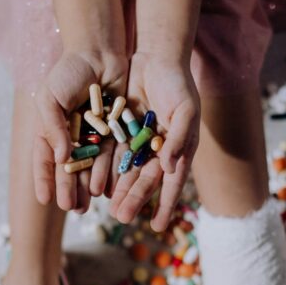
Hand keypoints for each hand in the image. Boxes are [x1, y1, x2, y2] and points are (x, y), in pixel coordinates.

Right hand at [32, 50, 128, 211]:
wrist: (99, 52)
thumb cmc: (69, 72)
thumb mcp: (51, 96)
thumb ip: (53, 126)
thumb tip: (60, 158)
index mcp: (52, 131)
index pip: (45, 160)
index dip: (44, 180)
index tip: (44, 199)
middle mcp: (72, 138)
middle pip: (69, 170)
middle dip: (69, 190)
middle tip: (72, 209)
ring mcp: (94, 137)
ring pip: (90, 168)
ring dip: (88, 188)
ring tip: (87, 206)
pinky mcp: (115, 133)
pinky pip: (111, 156)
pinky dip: (108, 172)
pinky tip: (107, 188)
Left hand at [108, 51, 199, 231]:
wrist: (157, 57)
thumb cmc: (178, 83)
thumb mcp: (185, 110)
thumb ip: (179, 138)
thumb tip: (171, 168)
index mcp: (180, 148)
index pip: (172, 183)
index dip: (165, 205)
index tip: (159, 227)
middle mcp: (161, 149)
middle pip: (146, 179)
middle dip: (136, 200)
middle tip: (123, 218)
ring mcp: (142, 141)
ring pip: (129, 171)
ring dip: (121, 190)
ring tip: (111, 209)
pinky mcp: (125, 130)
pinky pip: (116, 154)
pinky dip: (109, 169)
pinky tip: (100, 185)